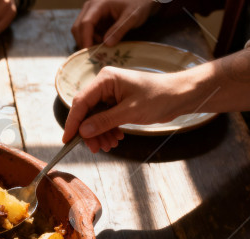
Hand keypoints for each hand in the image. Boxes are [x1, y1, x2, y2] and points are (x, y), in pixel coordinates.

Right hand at [62, 66, 186, 151]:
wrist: (182, 95)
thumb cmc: (159, 97)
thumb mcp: (130, 112)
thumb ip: (104, 121)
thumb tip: (82, 132)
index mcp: (105, 79)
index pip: (81, 102)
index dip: (73, 122)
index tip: (67, 139)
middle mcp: (105, 85)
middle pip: (87, 111)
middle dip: (89, 132)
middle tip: (95, 149)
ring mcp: (111, 94)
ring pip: (96, 118)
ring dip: (100, 133)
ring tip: (109, 146)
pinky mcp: (118, 103)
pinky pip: (106, 119)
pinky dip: (108, 130)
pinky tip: (116, 139)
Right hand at [71, 0, 155, 48]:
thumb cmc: (138, 5)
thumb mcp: (132, 17)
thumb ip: (119, 30)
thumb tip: (107, 44)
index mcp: (98, 4)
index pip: (85, 23)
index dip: (86, 39)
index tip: (90, 53)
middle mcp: (90, 7)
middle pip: (78, 28)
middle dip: (84, 42)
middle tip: (95, 54)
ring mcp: (90, 13)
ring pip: (80, 31)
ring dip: (88, 41)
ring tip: (103, 46)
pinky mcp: (93, 19)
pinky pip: (86, 32)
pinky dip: (92, 40)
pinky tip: (103, 41)